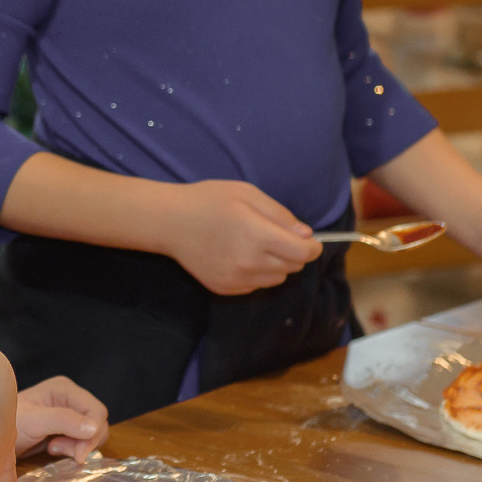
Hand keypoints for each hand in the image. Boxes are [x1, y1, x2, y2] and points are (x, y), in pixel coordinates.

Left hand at [15, 375, 107, 462]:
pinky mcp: (67, 429)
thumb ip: (63, 421)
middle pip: (98, 423)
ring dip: (76, 447)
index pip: (96, 410)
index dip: (93, 433)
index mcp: (64, 389)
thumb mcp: (33, 421)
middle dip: (83, 442)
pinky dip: (73, 449)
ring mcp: (70, 413)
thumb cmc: (6, 423)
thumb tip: (94, 427)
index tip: (79, 454)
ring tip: (52, 448)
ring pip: (92, 435)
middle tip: (57, 450)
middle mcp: (71, 398)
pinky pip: (83, 441)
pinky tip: (52, 449)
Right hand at [160, 180, 320, 294]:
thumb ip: (280, 214)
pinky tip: (240, 255)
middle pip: (293, 268)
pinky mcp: (225, 288)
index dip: (312, 246)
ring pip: (276, 279)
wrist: (169, 222)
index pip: (303, 253)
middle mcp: (249, 263)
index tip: (310, 240)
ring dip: (276, 264)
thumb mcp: (247, 193)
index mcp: (257, 236)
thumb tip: (306, 234)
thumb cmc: (208, 200)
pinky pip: (256, 286)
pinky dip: (257, 274)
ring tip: (256, 245)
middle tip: (276, 236)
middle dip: (293, 253)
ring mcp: (236, 279)